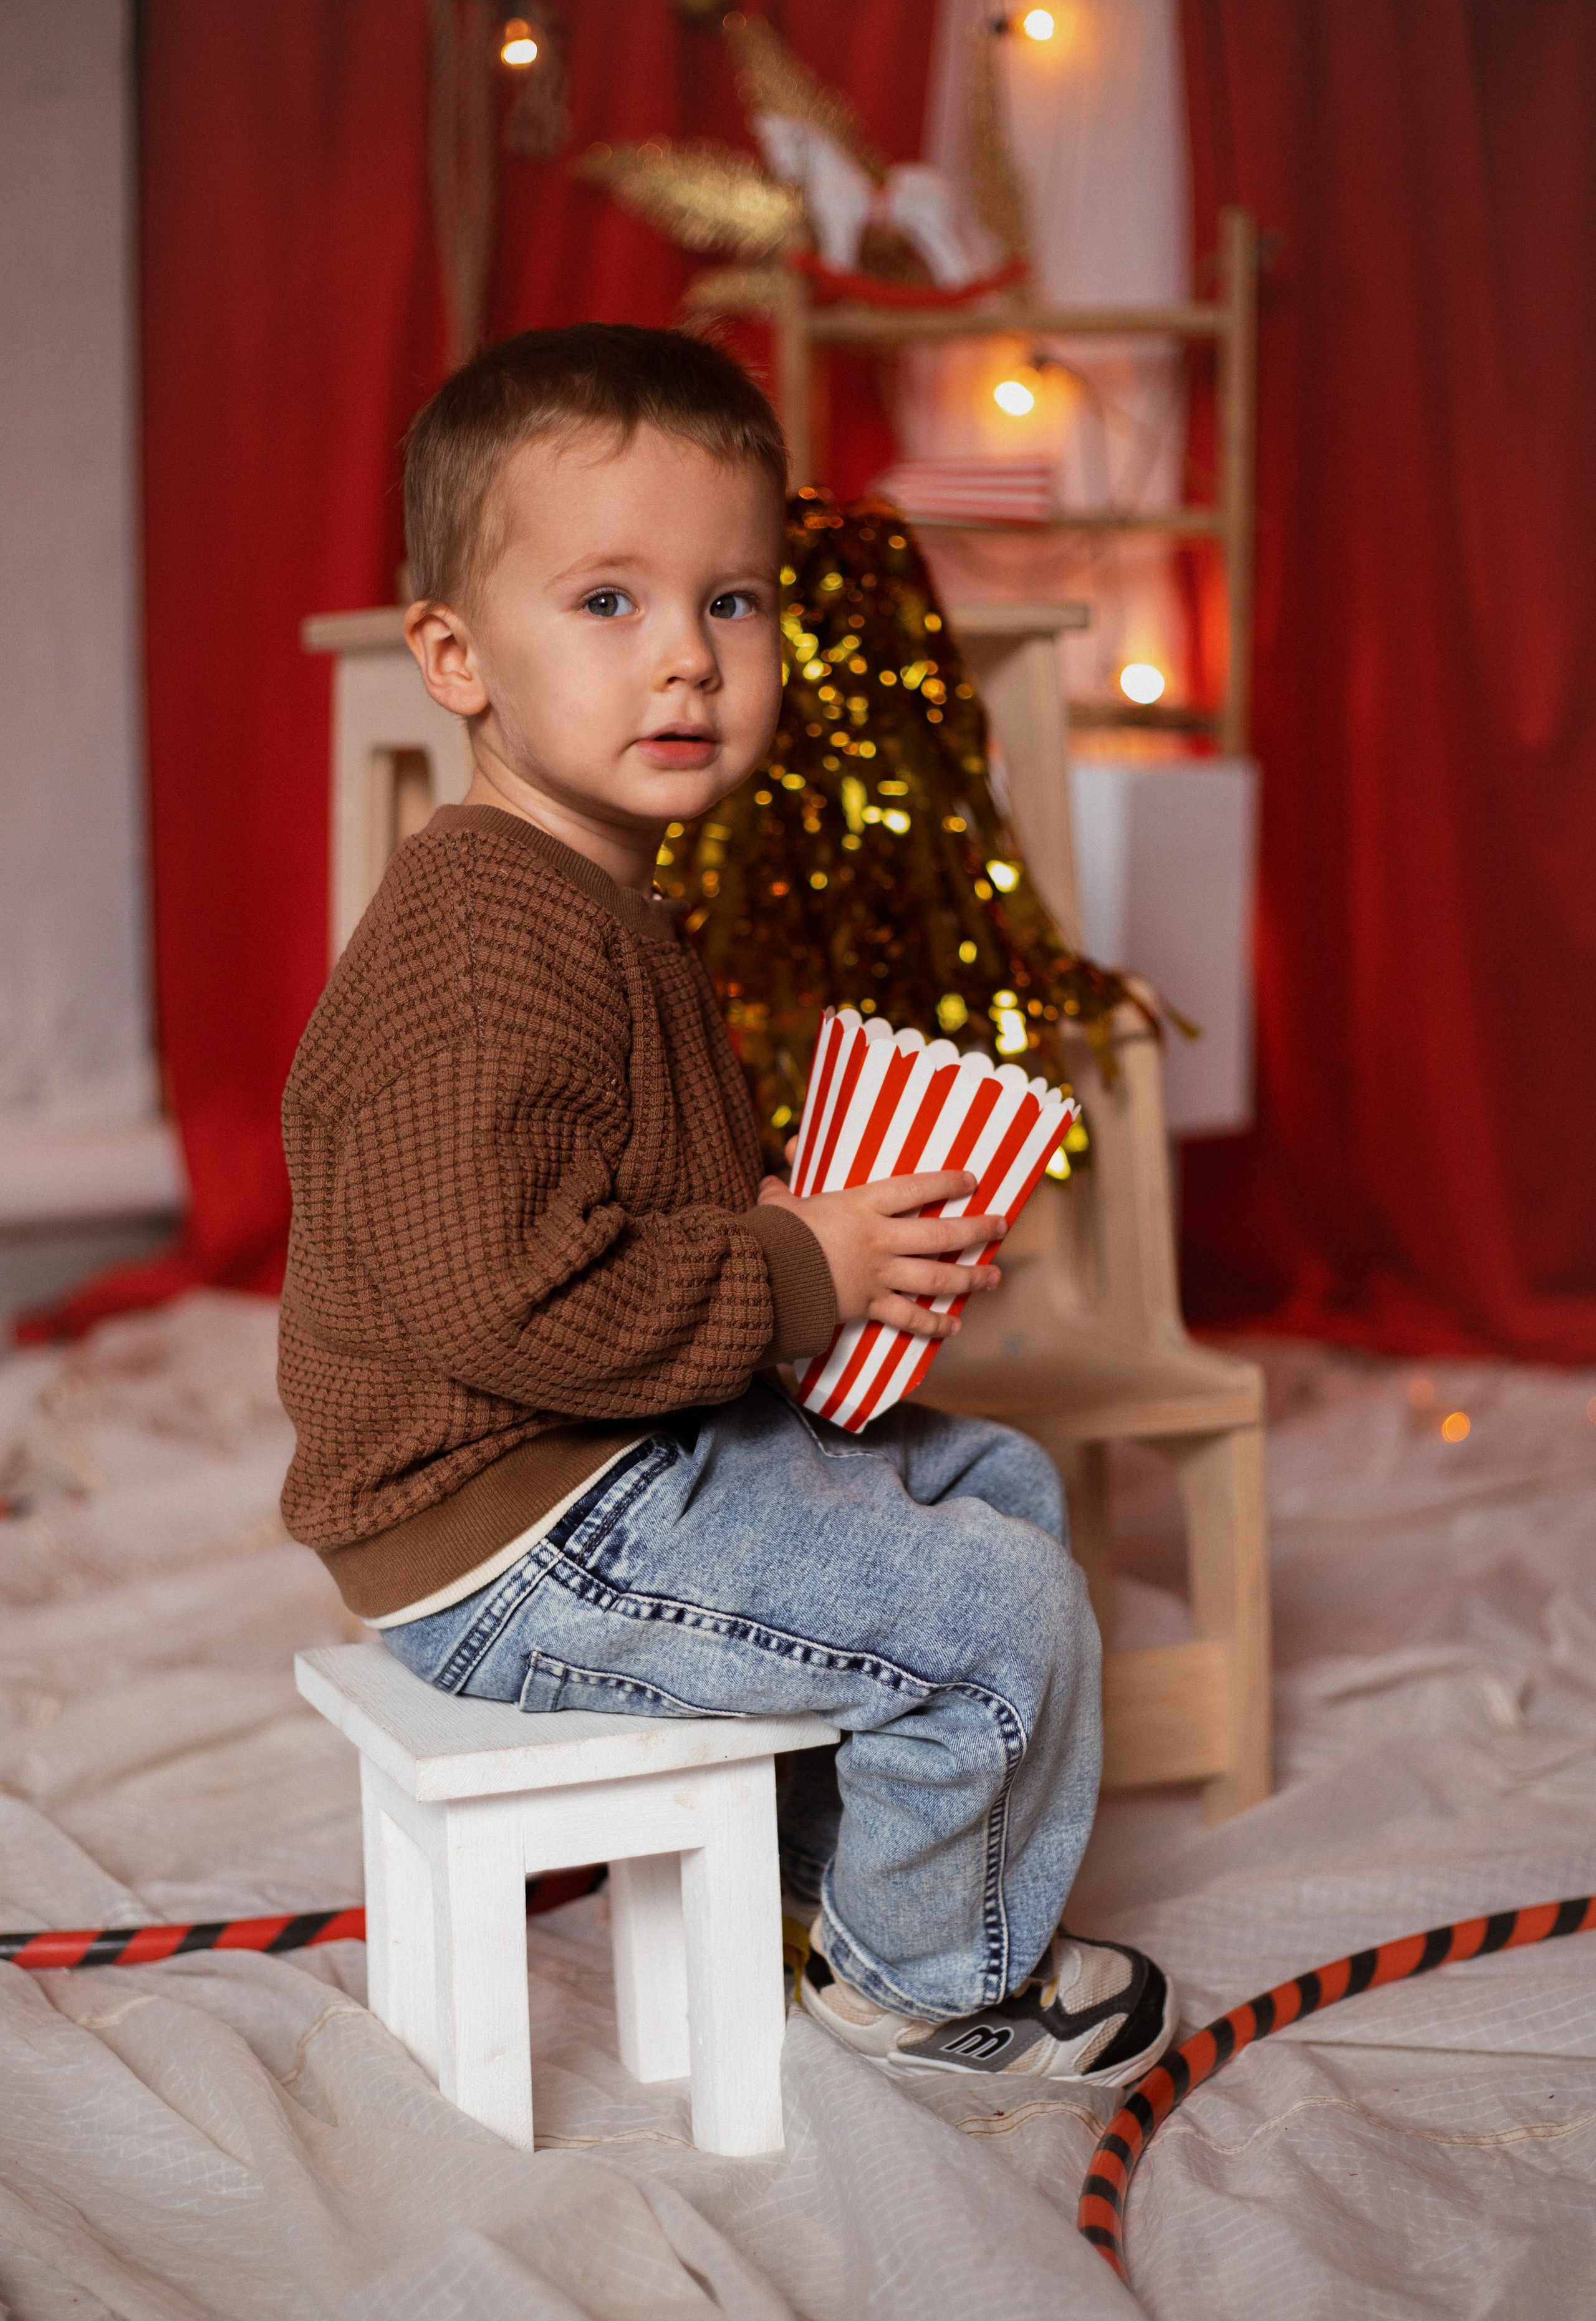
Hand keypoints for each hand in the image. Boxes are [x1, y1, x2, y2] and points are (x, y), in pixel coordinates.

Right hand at [757, 1160, 1005, 1340]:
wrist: (766, 1277)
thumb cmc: (773, 1236)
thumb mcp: (780, 1206)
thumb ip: (783, 1191)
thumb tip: (774, 1175)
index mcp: (862, 1205)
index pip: (915, 1188)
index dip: (947, 1182)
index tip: (972, 1181)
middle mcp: (880, 1239)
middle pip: (940, 1234)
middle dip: (975, 1229)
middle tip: (1000, 1225)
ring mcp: (879, 1275)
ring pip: (936, 1277)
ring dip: (970, 1278)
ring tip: (994, 1276)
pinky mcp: (870, 1306)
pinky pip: (910, 1317)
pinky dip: (934, 1324)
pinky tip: (954, 1325)